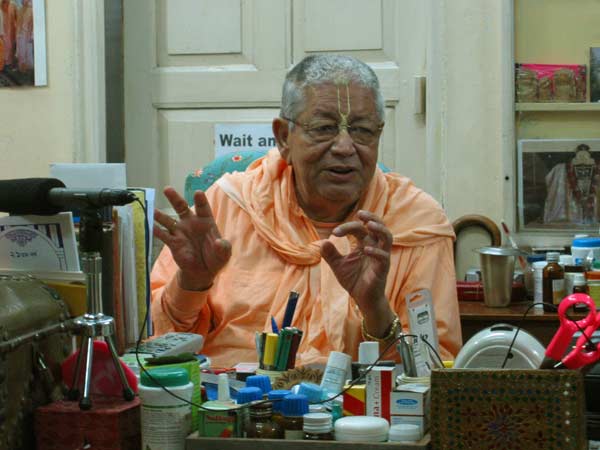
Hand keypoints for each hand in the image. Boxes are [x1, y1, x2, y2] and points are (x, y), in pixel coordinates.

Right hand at [154, 187, 230, 289]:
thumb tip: (219, 243)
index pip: (203, 208)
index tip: (197, 193)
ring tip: (152, 210)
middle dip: (174, 198)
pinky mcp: (173, 242)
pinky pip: (163, 235)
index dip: (200, 200)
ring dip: (159, 215)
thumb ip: (223, 248)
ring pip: (168, 220)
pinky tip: (149, 226)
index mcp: (206, 221)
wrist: (203, 271)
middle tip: (167, 189)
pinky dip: (155, 231)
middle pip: (181, 207)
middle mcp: (191, 223)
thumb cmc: (215, 257)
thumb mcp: (224, 254)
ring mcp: (180, 232)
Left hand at [320, 210, 394, 336]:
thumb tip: (323, 241)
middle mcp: (375, 247)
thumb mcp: (338, 266)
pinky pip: (384, 257)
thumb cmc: (354, 280)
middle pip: (378, 226)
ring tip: (369, 225)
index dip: (347, 227)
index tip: (334, 232)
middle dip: (371, 217)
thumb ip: (330, 254)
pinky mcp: (383, 269)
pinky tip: (365, 249)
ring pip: (387, 237)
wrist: (363, 300)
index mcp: (365, 244)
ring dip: (379, 229)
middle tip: (360, 213)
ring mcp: (381, 257)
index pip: (359, 228)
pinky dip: (376, 252)